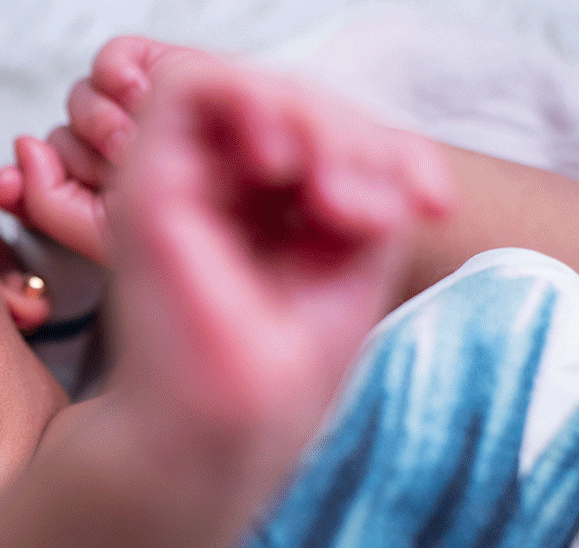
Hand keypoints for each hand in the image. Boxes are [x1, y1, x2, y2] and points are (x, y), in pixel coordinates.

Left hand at [0, 37, 209, 264]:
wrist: (282, 207)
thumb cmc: (212, 231)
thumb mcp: (112, 238)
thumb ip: (48, 203)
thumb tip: (19, 149)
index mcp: (97, 198)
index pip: (35, 177)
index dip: (30, 180)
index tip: (29, 189)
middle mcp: (112, 154)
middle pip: (58, 136)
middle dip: (81, 159)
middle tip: (119, 176)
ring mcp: (136, 110)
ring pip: (80, 98)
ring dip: (98, 123)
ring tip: (132, 148)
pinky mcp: (162, 69)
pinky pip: (113, 58)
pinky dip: (116, 76)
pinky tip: (139, 100)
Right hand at [106, 56, 454, 480]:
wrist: (225, 431)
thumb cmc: (280, 371)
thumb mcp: (358, 256)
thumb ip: (374, 181)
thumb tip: (388, 151)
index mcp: (258, 209)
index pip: (320, 132)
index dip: (382, 145)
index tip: (433, 202)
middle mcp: (212, 190)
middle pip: (288, 102)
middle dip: (351, 136)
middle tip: (377, 207)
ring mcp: (175, 182)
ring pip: (244, 85)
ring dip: (306, 119)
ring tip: (332, 191)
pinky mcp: (145, 181)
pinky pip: (189, 86)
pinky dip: (249, 103)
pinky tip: (284, 162)